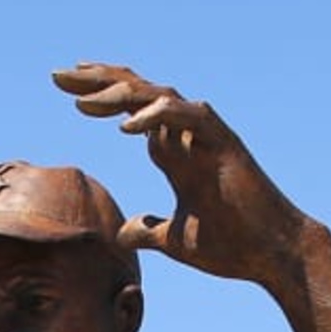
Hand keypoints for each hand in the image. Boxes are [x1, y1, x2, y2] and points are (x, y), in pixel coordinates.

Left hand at [56, 63, 313, 290]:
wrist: (273, 256)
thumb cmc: (232, 245)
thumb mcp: (175, 240)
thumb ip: (150, 230)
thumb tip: (124, 230)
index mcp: (175, 151)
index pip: (132, 108)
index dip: (100, 95)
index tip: (65, 91)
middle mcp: (188, 136)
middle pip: (139, 91)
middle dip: (97, 81)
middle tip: (57, 76)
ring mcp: (207, 136)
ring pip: (160, 95)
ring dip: (120, 93)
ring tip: (82, 99)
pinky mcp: (225, 144)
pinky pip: (189, 116)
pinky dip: (159, 116)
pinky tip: (128, 128)